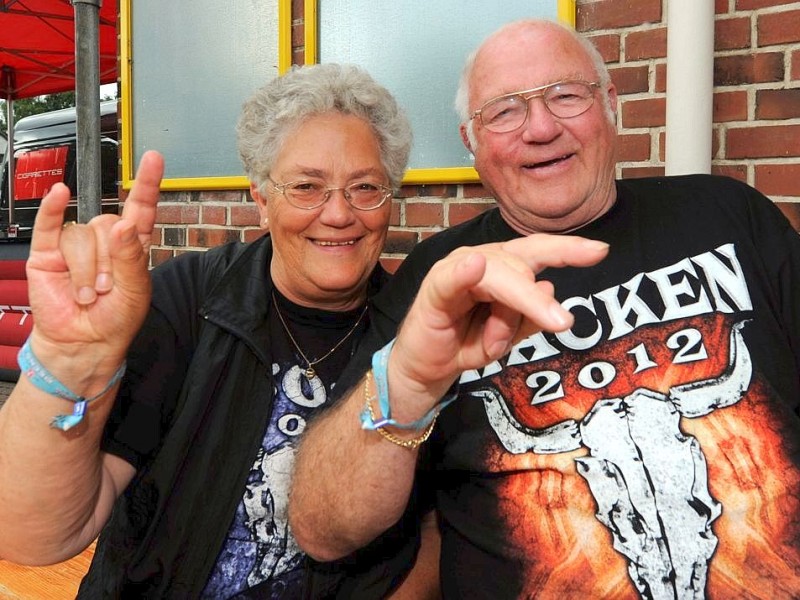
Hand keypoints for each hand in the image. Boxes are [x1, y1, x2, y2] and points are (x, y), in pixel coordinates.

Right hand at [24, 151, 163, 372]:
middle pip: (106, 224)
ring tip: (87, 293)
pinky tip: (58, 193)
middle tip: (106, 289)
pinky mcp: (48, 251)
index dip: (146, 183)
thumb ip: (131, 257)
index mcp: (132, 245)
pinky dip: (51, 207)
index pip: (141, 208)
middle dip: (107, 261)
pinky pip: (49, 222)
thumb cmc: (115, 318)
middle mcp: (104, 240)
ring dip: (86, 269)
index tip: (153, 158)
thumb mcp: (135, 292)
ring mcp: (75, 243)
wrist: (82, 343)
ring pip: (81, 235)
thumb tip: (124, 225)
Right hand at [389, 234, 608, 409]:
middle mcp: (483, 260)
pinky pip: (453, 279)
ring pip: (498, 279)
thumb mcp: (507, 336)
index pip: (539, 251)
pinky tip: (474, 265)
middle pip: (522, 263)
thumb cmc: (466, 343)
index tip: (601, 251)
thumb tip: (551, 292)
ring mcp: (457, 270)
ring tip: (494, 345)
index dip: (569, 249)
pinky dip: (465, 272)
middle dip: (538, 297)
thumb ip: (528, 316)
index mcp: (504, 267)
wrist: (427, 368)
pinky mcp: (435, 288)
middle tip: (560, 323)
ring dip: (506, 316)